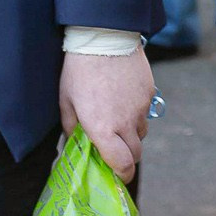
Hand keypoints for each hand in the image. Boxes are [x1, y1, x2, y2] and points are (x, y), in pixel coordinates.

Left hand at [59, 48, 154, 182]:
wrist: (104, 38)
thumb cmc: (79, 72)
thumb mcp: (66, 102)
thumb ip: (72, 128)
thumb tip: (74, 144)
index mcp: (103, 129)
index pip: (122, 164)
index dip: (122, 175)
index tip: (117, 176)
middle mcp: (126, 122)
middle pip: (136, 153)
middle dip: (127, 157)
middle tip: (114, 150)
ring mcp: (141, 107)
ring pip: (141, 132)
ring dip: (131, 133)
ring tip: (116, 118)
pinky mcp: (149, 92)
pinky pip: (145, 111)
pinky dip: (136, 112)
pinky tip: (123, 98)